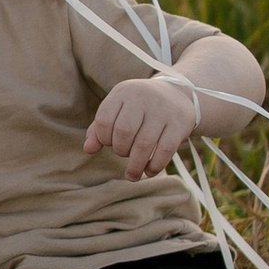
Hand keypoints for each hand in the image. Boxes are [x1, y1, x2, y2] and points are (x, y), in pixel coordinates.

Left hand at [83, 71, 200, 177]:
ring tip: (132, 175)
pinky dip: (155, 166)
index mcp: (123, 92)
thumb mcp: (118, 109)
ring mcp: (163, 110)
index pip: (104, 119)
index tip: (109, 144)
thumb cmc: (139, 107)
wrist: (177, 94)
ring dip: (136, 165)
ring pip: (144, 143)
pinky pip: (165, 150)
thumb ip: (100, 128)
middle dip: (120, 150)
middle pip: (124, 131)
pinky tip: (149, 171)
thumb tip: (88, 149)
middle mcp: (143, 97)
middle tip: (124, 154)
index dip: (103, 138)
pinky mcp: (179, 123)